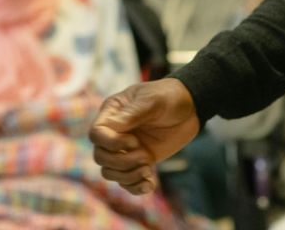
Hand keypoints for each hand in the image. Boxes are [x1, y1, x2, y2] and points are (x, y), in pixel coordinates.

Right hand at [90, 78, 199, 194]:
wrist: (189, 108)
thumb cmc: (168, 97)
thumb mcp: (152, 100)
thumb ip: (132, 113)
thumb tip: (111, 127)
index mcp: (112, 114)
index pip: (96, 135)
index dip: (112, 144)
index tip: (135, 141)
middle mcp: (115, 133)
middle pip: (100, 157)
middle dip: (122, 162)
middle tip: (145, 156)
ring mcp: (125, 150)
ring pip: (110, 172)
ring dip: (129, 175)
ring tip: (148, 169)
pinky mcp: (138, 161)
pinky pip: (126, 182)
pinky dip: (136, 187)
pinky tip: (150, 183)